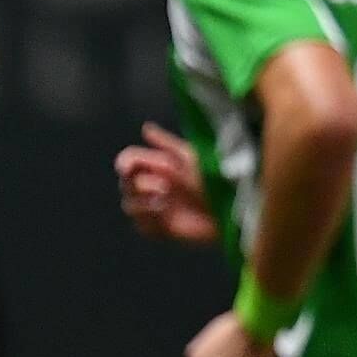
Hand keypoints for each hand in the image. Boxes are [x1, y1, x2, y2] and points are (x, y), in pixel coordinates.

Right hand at [115, 121, 218, 244]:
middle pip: (125, 183)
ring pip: (128, 204)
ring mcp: (155, 209)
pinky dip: (148, 217)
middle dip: (140, 183)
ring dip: (143, 201)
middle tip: (164, 186)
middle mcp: (153, 186)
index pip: (129, 161)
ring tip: (165, 199)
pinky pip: (140, 225)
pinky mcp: (160, 229)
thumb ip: (168, 143)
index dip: (125, 163)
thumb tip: (146, 128)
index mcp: (158, 166)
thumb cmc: (217, 181)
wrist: (231, 210)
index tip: (127, 168)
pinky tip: (164, 213)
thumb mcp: (193, 158)